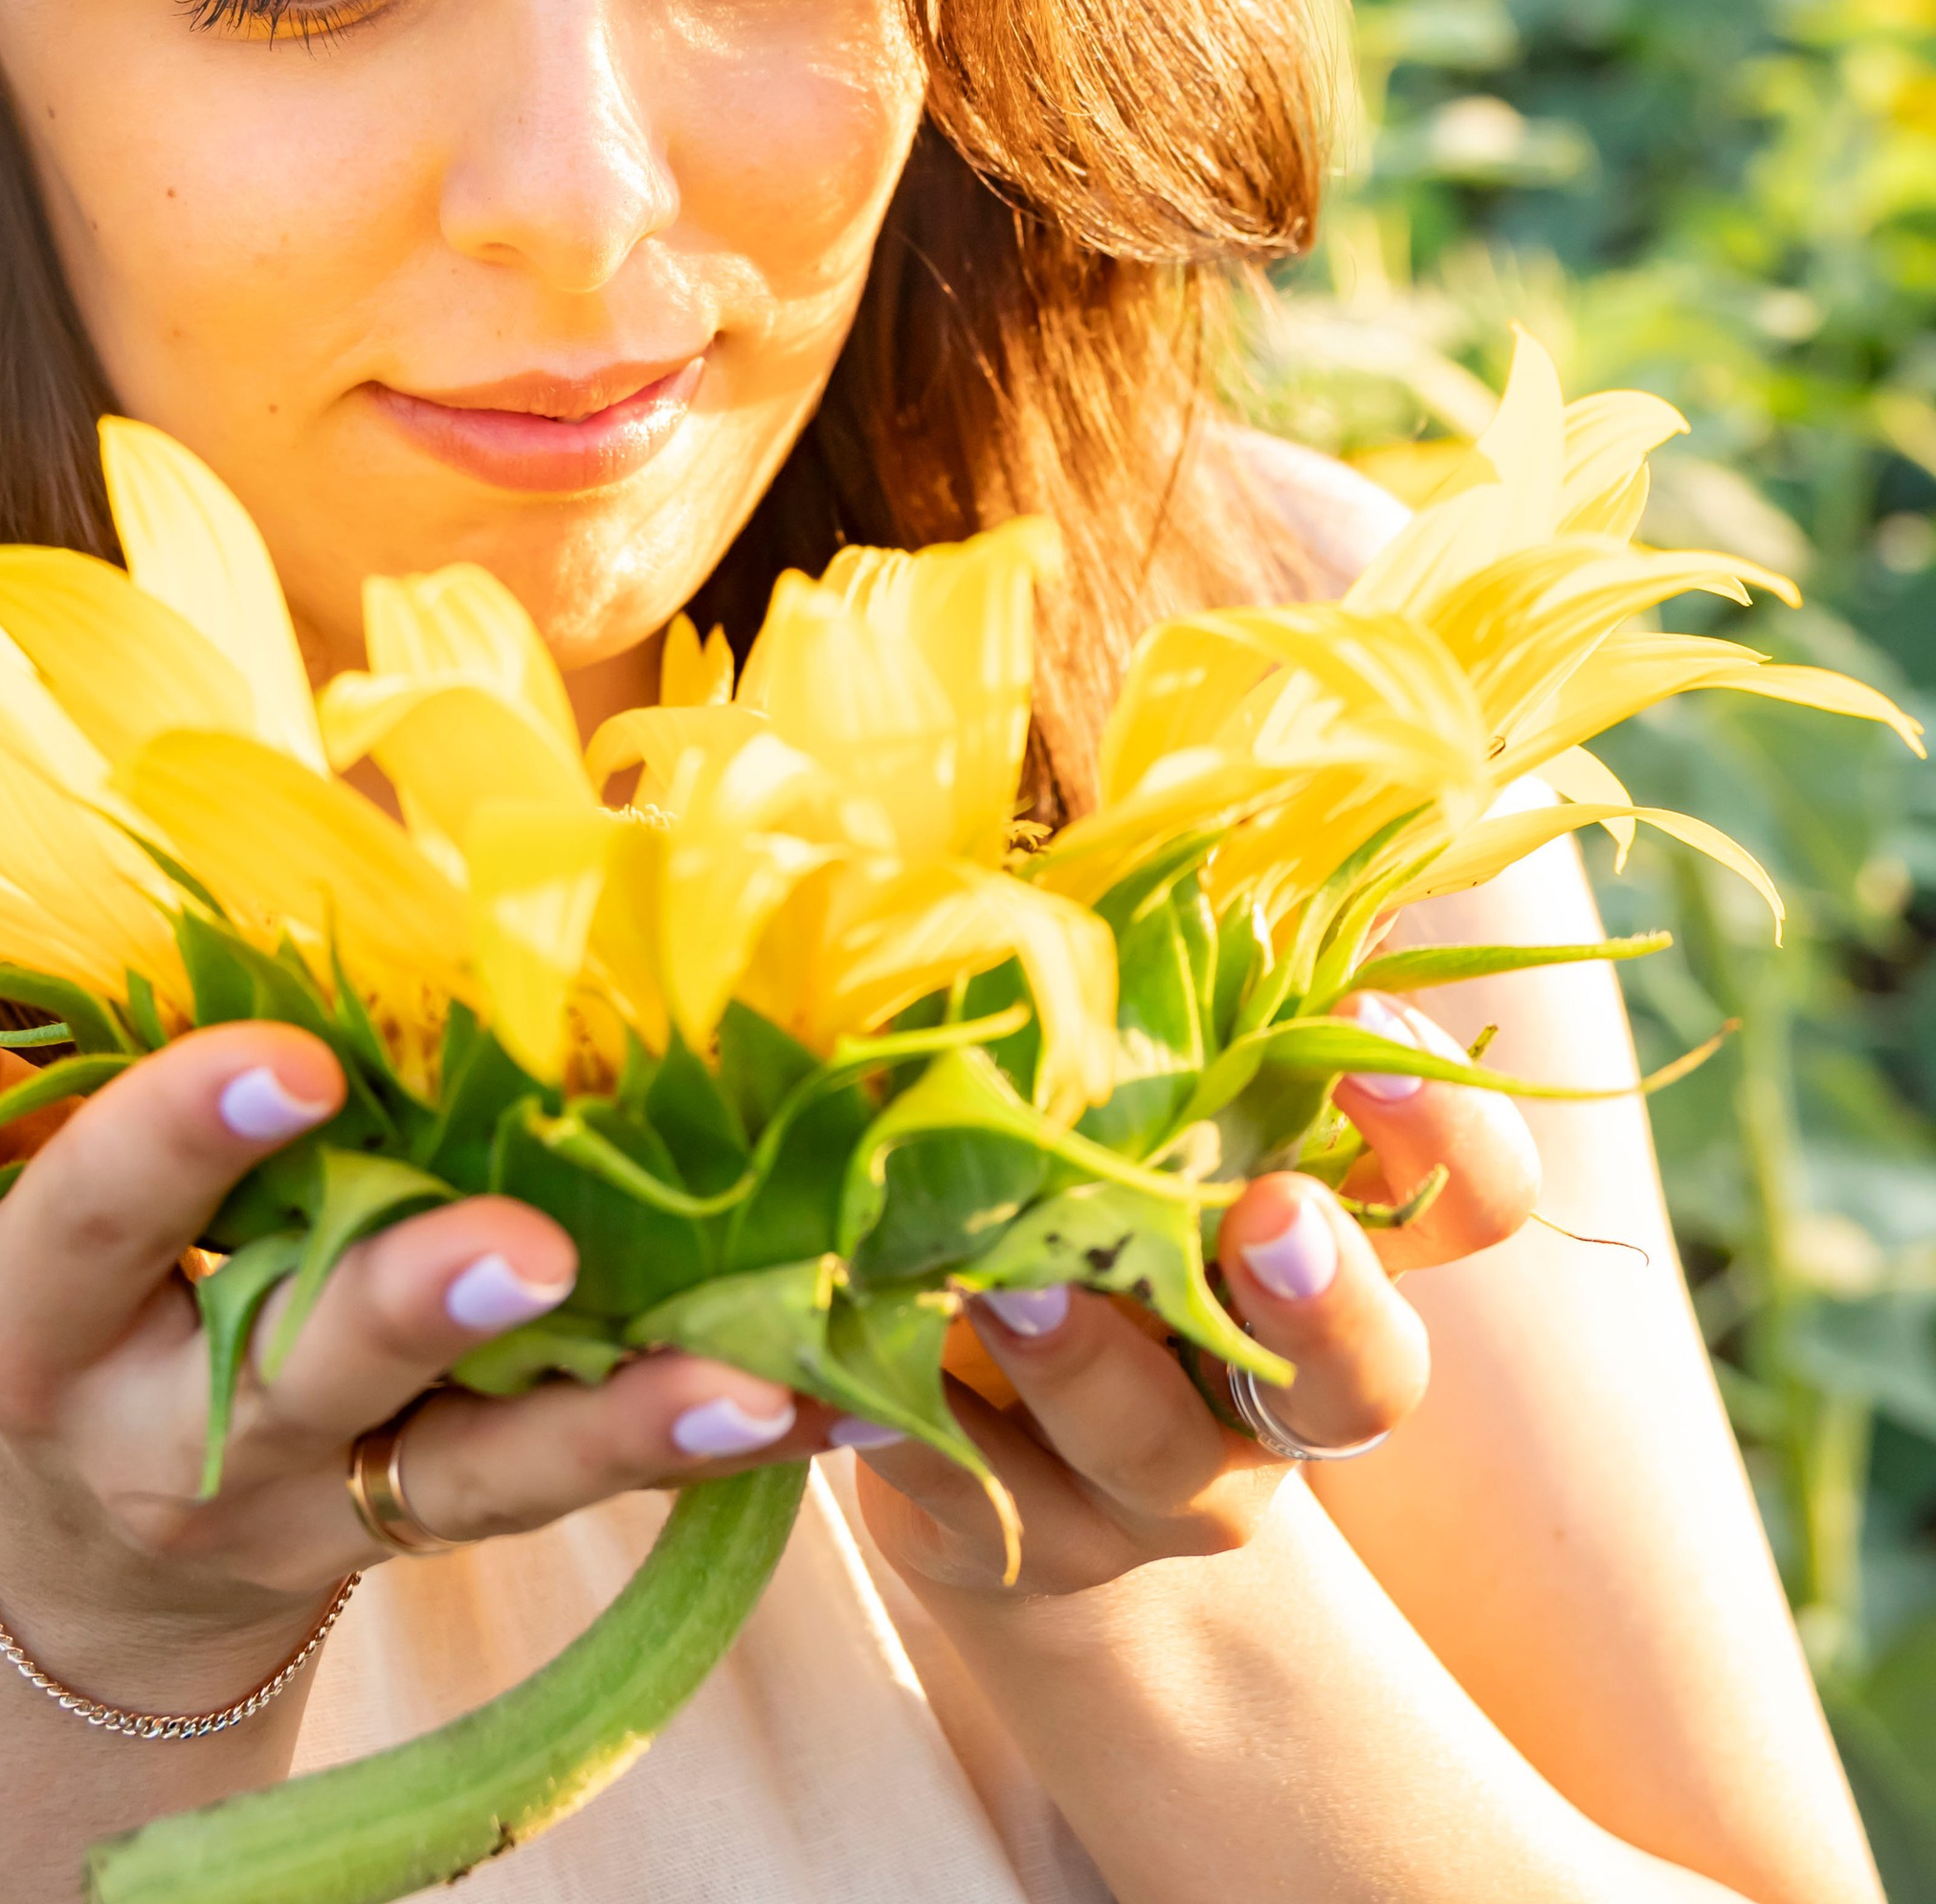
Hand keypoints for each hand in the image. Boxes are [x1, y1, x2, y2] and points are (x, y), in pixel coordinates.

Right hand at [0, 989, 815, 1703]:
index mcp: (36, 1331)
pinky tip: (826, 1398)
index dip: (176, 1143)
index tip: (290, 1060)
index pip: (91, 1225)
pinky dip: (700, 1440)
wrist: (91, 1555)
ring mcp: (327, 1497)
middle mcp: (180, 1436)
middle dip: (408, 1304)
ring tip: (750, 1372)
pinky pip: (573, 1486)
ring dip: (616, 1419)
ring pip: (477, 1467)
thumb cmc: (43, 1303)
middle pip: (297, 1371)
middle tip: (527, 1244)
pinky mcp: (441, 1522)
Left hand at [837, 995, 1540, 1602]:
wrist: (993, 1449)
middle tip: (1268, 1213)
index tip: (1367, 1021)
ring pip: (1162, 1456)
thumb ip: (1161, 970)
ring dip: (1094, 1365)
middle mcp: (1280, 1386)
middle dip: (1327, 1299)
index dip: (1444, 1127)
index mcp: (1334, 1238)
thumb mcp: (1128, 1079)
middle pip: (1368, 1377)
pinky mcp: (1025, 1546)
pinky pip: (982, 1504)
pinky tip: (848, 1379)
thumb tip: (1142, 769)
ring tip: (1015, 1279)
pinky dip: (919, 1435)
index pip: (1469, 1198)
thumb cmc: (1074, 1181)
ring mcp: (1164, 1489)